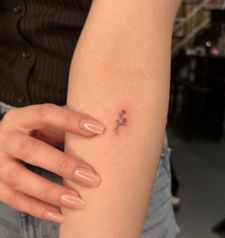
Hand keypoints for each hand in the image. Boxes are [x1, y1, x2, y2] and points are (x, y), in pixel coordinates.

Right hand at [0, 103, 105, 222]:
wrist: (7, 143)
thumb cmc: (38, 132)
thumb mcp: (49, 124)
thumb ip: (68, 126)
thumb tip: (103, 133)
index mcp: (22, 117)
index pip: (46, 114)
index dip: (72, 121)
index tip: (99, 130)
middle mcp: (5, 137)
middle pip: (30, 151)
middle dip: (63, 165)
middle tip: (92, 178)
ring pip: (19, 179)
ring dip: (51, 192)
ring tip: (79, 201)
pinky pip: (13, 199)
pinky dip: (38, 209)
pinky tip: (61, 214)